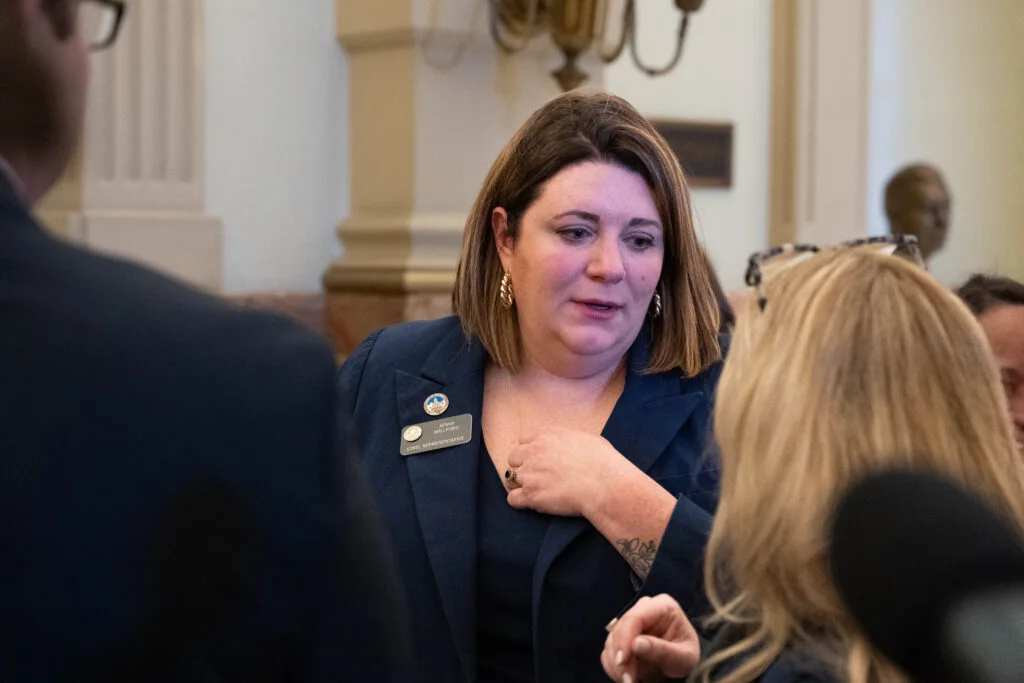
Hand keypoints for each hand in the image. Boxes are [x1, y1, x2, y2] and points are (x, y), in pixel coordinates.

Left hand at [505, 427, 626, 517]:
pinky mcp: (531, 495)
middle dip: (523, 466)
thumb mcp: (586, 438)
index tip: (539, 458)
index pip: (523, 439)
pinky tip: (531, 503)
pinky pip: (512, 499)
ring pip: (510, 478)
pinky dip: (519, 502)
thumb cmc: (603, 462)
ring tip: (535, 490)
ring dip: (521, 484)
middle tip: (537, 475)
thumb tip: (569, 445)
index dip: (530, 450)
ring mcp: (530, 474)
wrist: (604, 484)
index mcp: (546, 435)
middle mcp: (534, 452)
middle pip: (513, 457)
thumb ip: (569, 439)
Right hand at [601, 595, 699, 682]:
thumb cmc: (686, 655)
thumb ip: (663, 650)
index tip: (623, 661)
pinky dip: (613, 666)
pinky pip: (609, 650)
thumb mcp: (684, 657)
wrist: (681, 662)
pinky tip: (626, 676)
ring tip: (630, 681)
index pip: (635, 617)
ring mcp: (630, 621)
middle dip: (621, 657)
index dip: (625, 638)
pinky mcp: (621, 635)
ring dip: (616, 664)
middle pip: (620, 629)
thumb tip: (636, 644)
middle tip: (629, 680)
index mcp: (662, 606)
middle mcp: (643, 609)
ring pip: (611, 640)